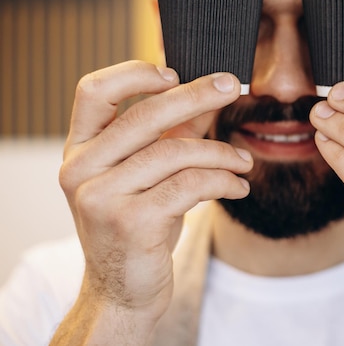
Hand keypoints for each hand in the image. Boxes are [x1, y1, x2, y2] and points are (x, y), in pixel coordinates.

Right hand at [55, 61, 251, 340]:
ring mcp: (101, 198)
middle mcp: (80, 170)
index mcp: (79, 150)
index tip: (176, 73)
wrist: (123, 290)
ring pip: (176, 152)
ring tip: (244, 161)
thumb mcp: (151, 173)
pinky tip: (239, 186)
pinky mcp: (131, 224)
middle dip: (196, 95)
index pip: (93, 91)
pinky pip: (191, 185)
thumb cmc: (139, 225)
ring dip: (221, 152)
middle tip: (232, 85)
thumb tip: (211, 93)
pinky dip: (224, 181)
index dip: (135, 73)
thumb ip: (175, 132)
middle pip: (144, 115)